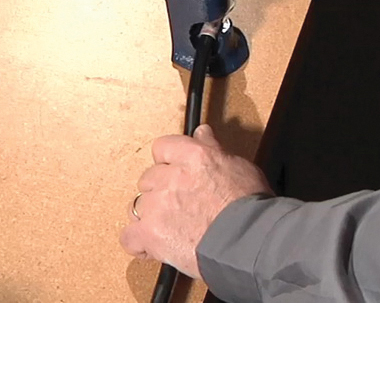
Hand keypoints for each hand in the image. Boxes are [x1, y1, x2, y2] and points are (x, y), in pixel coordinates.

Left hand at [119, 124, 272, 278]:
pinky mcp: (150, 234)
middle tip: (179, 204)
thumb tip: (202, 133)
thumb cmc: (249, 206)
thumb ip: (213, 149)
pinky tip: (154, 246)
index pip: (162, 147)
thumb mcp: (238, 166)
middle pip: (148, 178)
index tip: (174, 170)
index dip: (167, 161)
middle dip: (160, 190)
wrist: (247, 240)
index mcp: (193, 156)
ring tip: (172, 227)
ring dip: (150, 216)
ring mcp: (157, 206)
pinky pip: (129, 237)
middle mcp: (171, 177)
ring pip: (137, 206)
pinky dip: (140, 244)